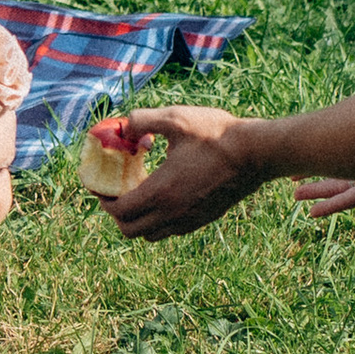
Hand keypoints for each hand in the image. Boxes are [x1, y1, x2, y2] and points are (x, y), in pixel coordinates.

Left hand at [107, 105, 265, 242]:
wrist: (255, 153)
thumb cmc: (216, 134)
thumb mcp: (176, 118)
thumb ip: (144, 120)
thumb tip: (124, 126)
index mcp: (161, 192)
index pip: (120, 211)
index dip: (104, 201)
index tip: (99, 187)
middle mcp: (172, 214)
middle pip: (131, 230)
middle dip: (116, 215)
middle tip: (114, 193)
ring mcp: (189, 221)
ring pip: (151, 235)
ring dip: (137, 220)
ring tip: (137, 194)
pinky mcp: (202, 220)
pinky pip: (170, 231)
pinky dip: (157, 221)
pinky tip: (162, 196)